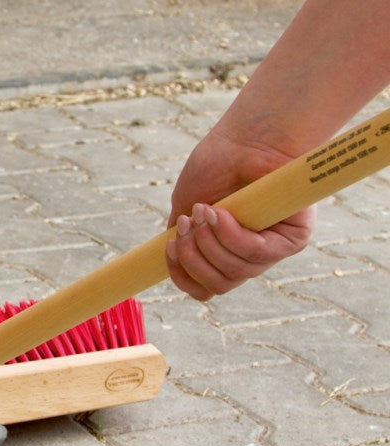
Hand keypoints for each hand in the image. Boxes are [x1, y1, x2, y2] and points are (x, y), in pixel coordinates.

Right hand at [166, 129, 315, 300]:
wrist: (245, 139)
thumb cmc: (216, 167)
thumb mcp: (185, 209)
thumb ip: (182, 241)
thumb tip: (174, 267)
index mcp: (223, 253)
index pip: (204, 288)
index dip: (183, 276)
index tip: (169, 247)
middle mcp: (249, 257)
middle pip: (218, 285)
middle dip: (193, 258)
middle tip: (185, 225)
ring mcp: (272, 250)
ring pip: (235, 273)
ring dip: (210, 243)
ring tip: (204, 211)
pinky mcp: (293, 239)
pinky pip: (257, 255)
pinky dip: (231, 236)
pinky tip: (221, 213)